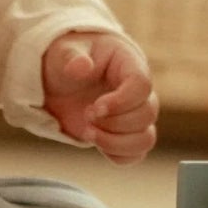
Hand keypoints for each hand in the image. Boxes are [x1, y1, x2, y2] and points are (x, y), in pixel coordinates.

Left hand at [42, 30, 158, 164]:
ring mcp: (133, 115)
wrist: (59, 81)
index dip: (121, 102)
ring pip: (146, 139)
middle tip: (86, 114)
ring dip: (115, 142)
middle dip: (114, 122)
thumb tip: (81, 66)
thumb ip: (70, 57)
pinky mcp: (124, 135)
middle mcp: (138, 91)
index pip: (142, 85)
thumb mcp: (63, 52)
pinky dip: (117, 155)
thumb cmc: (66, 60)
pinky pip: (136, 154)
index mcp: (128, 64)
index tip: (94, 107)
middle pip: (148, 114)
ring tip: (88, 132)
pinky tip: (95, 142)